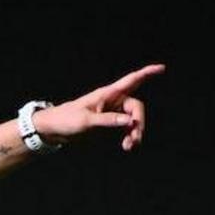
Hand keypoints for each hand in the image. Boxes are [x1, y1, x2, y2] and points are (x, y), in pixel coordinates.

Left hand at [32, 63, 162, 151]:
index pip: (130, 81)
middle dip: (139, 122)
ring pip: (132, 120)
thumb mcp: (86, 121)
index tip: (161, 68)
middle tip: (135, 138)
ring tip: (129, 146)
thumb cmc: (66, 119)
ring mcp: (112, 112)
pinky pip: (125, 128)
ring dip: (134, 132)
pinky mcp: (109, 123)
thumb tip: (129, 122)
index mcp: (107, 94)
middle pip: (136, 107)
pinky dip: (128, 136)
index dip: (146, 73)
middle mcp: (112, 101)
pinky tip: (127, 146)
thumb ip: (108, 121)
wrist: (54, 129)